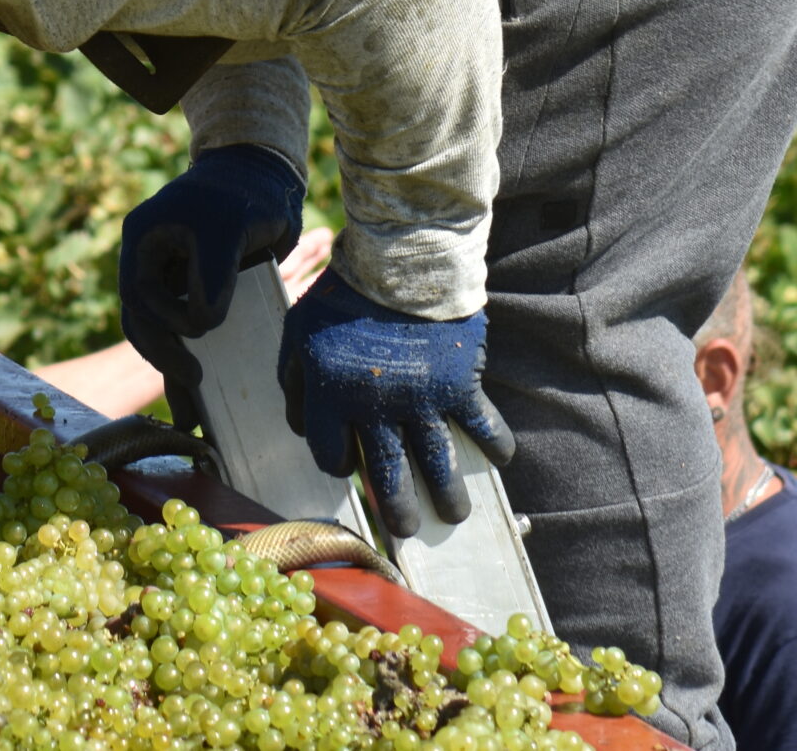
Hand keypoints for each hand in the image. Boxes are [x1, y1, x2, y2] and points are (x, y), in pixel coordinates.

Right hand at [118, 145, 303, 421]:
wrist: (268, 177)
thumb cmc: (242, 195)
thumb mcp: (226, 229)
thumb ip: (211, 274)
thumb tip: (202, 324)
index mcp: (143, 242)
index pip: (139, 296)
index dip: (164, 326)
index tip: (198, 342)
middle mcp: (152, 262)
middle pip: (146, 322)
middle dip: (166, 359)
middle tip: (194, 389)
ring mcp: (174, 278)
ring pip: (165, 332)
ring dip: (177, 369)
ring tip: (192, 416)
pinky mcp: (200, 291)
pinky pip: (191, 331)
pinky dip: (198, 359)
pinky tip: (206, 396)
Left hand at [277, 271, 514, 536]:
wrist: (398, 266)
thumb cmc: (343, 298)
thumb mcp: (298, 335)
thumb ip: (295, 382)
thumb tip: (301, 424)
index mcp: (332, 398)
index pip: (332, 453)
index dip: (338, 463)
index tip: (349, 466)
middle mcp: (377, 410)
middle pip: (386, 472)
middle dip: (396, 506)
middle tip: (406, 530)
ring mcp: (423, 401)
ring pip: (436, 462)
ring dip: (446, 493)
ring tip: (454, 516)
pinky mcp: (460, 386)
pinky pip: (481, 425)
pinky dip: (494, 444)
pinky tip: (500, 460)